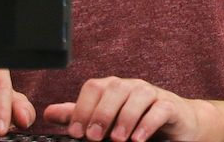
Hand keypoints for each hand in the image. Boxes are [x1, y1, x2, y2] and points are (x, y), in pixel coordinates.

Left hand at [43, 78, 208, 141]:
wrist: (175, 125)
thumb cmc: (136, 122)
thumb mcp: (105, 122)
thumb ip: (80, 116)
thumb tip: (48, 113)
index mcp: (113, 88)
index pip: (94, 87)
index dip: (82, 108)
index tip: (75, 132)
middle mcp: (132, 87)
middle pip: (115, 88)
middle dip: (102, 113)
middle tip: (94, 138)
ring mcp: (153, 94)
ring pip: (139, 94)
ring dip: (126, 117)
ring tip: (118, 139)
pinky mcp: (171, 106)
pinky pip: (160, 108)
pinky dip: (148, 123)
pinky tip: (138, 139)